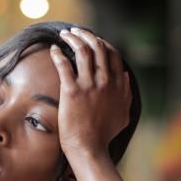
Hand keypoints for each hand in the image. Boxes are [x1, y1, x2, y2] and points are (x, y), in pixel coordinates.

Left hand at [49, 28, 131, 161]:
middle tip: (75, 31)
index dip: (102, 42)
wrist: (89, 148)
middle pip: (98, 47)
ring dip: (72, 39)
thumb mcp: (124, 114)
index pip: (113, 54)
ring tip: (64, 35)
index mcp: (118, 85)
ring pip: (82, 50)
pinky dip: (58, 54)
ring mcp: (89, 85)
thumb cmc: (104, 135)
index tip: (92, 40)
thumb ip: (127, 93)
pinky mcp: (72, 91)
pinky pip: (64, 64)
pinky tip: (53, 50)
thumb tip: (126, 76)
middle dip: (86, 35)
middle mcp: (106, 81)